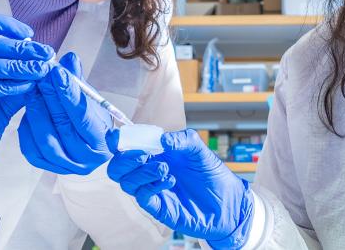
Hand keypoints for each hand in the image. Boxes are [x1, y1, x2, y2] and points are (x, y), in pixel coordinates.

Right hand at [0, 12, 53, 186]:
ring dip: (14, 65)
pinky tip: (23, 86)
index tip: (30, 34)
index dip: (3, 25)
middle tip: (45, 54)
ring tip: (39, 70)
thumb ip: (15, 80)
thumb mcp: (1, 100)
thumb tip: (41, 61)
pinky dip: (2, 85)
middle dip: (18, 48)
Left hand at [18, 52, 113, 173]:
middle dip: (50, 98)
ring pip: (46, 140)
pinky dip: (28, 129)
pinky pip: (32, 149)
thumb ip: (78, 81)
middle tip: (41, 75)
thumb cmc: (90, 118)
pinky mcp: (46, 167)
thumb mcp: (89, 99)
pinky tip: (28, 110)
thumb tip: (69, 59)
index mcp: (103, 142)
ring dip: (37, 112)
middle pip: (64, 127)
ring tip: (32, 90)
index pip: (84, 117)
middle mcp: (87, 159)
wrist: (84, 142)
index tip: (57, 73)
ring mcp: (66, 166)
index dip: (69, 94)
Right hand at [105, 129, 252, 248]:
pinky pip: (142, 197)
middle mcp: (149, 171)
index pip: (126, 147)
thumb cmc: (211, 174)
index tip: (118, 138)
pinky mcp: (159, 207)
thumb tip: (163, 138)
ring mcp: (152, 190)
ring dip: (141, 172)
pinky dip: (151, 186)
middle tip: (142, 155)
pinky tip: (169, 180)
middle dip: (125, 159)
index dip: (117, 141)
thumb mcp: (199, 150)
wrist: (227, 201)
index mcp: (154, 154)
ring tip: (165, 168)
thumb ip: (182, 140)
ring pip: (126, 182)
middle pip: (118, 167)